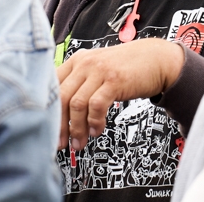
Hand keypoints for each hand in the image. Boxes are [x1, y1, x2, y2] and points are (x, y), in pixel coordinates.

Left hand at [57, 38, 184, 150]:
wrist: (156, 59)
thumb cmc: (126, 68)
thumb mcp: (97, 70)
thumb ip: (80, 83)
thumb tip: (61, 112)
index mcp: (76, 61)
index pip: (52, 86)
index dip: (47, 111)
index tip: (47, 130)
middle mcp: (84, 63)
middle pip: (61, 98)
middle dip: (59, 125)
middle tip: (61, 144)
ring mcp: (99, 70)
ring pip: (77, 104)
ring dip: (77, 128)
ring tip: (81, 142)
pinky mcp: (114, 80)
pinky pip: (96, 105)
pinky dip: (94, 122)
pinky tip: (97, 131)